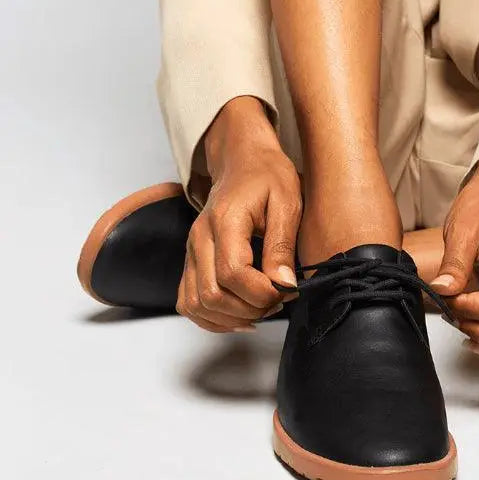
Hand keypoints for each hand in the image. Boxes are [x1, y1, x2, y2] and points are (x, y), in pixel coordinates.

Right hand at [177, 97, 301, 332]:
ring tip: (261, 308)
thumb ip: (282, 245)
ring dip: (231, 317)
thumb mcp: (287, 202)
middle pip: (211, 295)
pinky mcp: (190, 262)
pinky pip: (188, 302)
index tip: (288, 290)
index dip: (262, 293)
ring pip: (195, 304)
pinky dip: (212, 317)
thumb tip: (284, 284)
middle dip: (250, 308)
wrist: (243, 162)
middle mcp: (199, 238)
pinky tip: (240, 313)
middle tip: (278, 301)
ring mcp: (190, 252)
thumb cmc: (268, 177)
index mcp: (224, 221)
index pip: (232, 273)